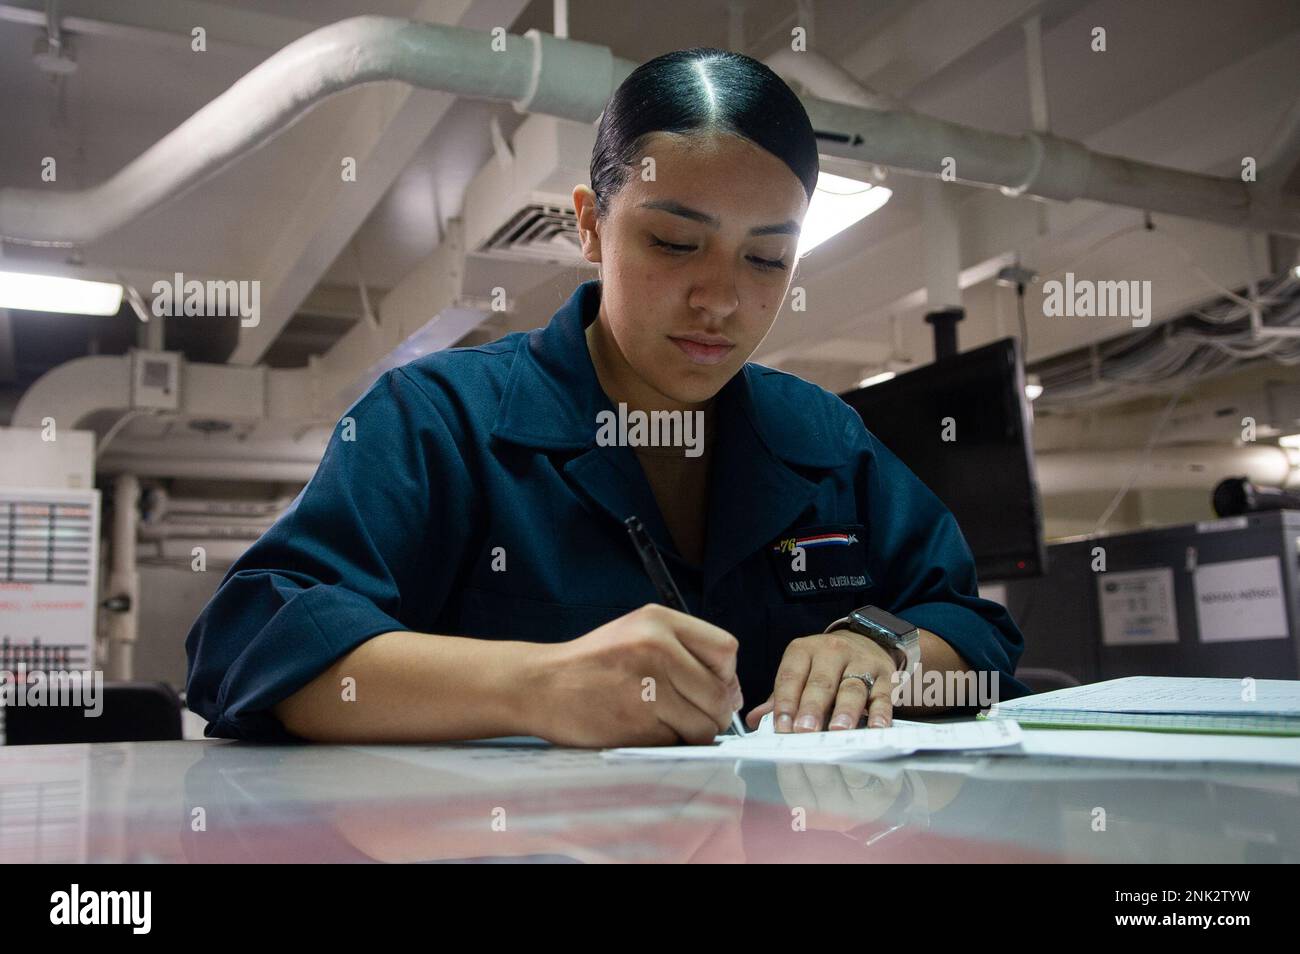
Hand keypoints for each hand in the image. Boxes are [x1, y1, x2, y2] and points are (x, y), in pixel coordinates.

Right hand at [530, 604, 741, 747]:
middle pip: (720, 693)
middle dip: (714, 713)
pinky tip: (644, 729)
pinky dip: (667, 743)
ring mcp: (647, 686)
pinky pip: (676, 742)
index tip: (713, 688)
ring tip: (666, 722)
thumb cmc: (591, 664)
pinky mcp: (637, 723)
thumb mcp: (637, 632)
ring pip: (704, 724)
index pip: (726, 650)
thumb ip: (685, 651)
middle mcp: (656, 648)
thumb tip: (732, 691)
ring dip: (693, 733)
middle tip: (691, 715)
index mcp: (659, 621)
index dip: (726, 676)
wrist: (539, 685)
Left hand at [745, 630, 895, 732]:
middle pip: (821, 683)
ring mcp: (860, 662)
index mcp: (804, 651)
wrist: (866, 641)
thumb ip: (779, 697)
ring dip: (844, 711)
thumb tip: (755, 721)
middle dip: (812, 708)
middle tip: (805, 730)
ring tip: (837, 730)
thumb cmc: (825, 665)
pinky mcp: (884, 675)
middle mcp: (832, 652)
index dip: (785, 702)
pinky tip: (876, 727)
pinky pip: (882, 695)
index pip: (791, 676)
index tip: (781, 727)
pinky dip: (880, 712)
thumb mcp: (799, 671)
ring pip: (852, 688)